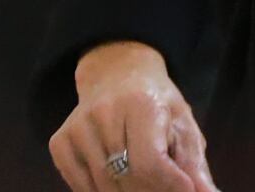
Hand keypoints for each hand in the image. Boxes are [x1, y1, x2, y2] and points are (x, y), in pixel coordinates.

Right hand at [49, 42, 218, 191]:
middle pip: (128, 180)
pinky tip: (117, 178)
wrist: (116, 73)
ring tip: (144, 182)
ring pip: (104, 188)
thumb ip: (194, 165)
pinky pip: (81, 187)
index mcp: (140, 103)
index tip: (184, 191)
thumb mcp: (182, 124)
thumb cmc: (157, 103)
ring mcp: (77, 128)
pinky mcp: (60, 142)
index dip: (170, 186)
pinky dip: (101, 191)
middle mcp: (104, 113)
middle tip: (164, 187)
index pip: (150, 164)